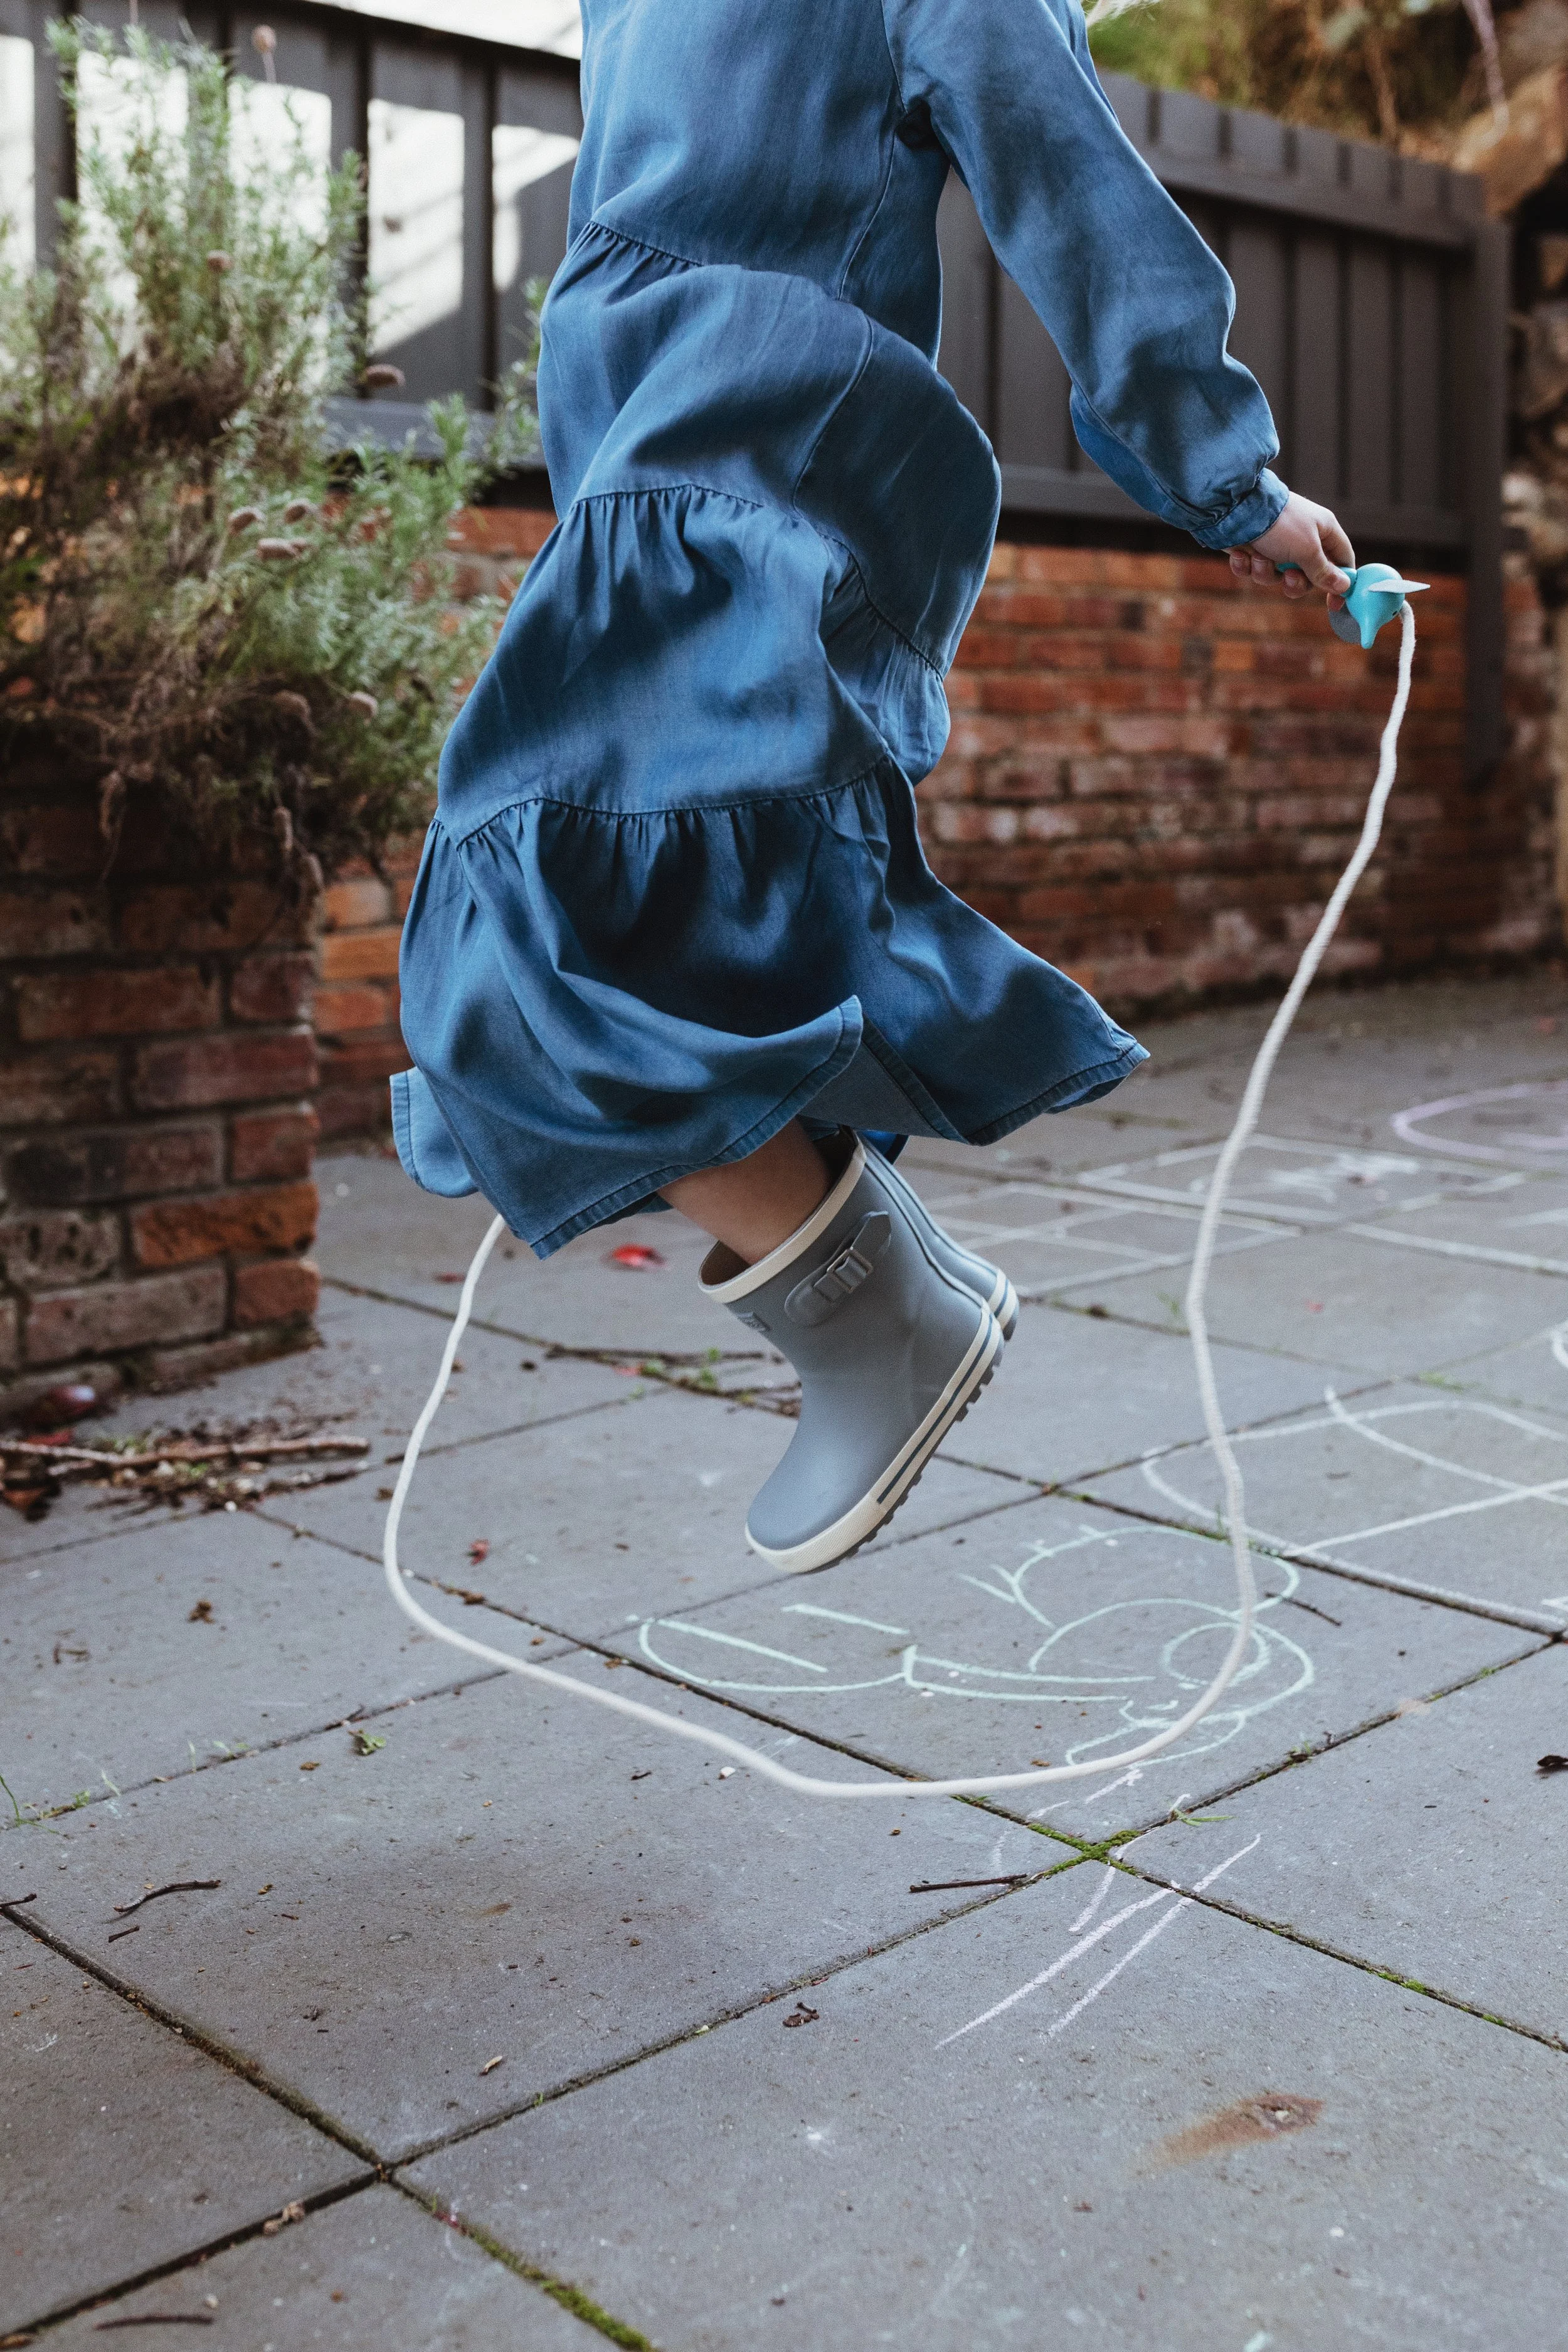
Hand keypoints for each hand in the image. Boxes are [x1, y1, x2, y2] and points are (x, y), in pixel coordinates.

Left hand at [1229, 492, 1353, 605]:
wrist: (1235, 508)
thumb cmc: (1280, 523)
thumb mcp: (1307, 549)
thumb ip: (1324, 571)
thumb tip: (1344, 586)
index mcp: (1323, 531)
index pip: (1342, 560)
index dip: (1341, 583)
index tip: (1334, 604)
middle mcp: (1302, 538)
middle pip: (1308, 576)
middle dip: (1295, 582)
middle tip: (1288, 576)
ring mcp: (1277, 545)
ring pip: (1277, 576)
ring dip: (1266, 572)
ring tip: (1259, 556)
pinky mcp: (1254, 549)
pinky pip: (1254, 570)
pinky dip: (1246, 566)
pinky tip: (1241, 553)